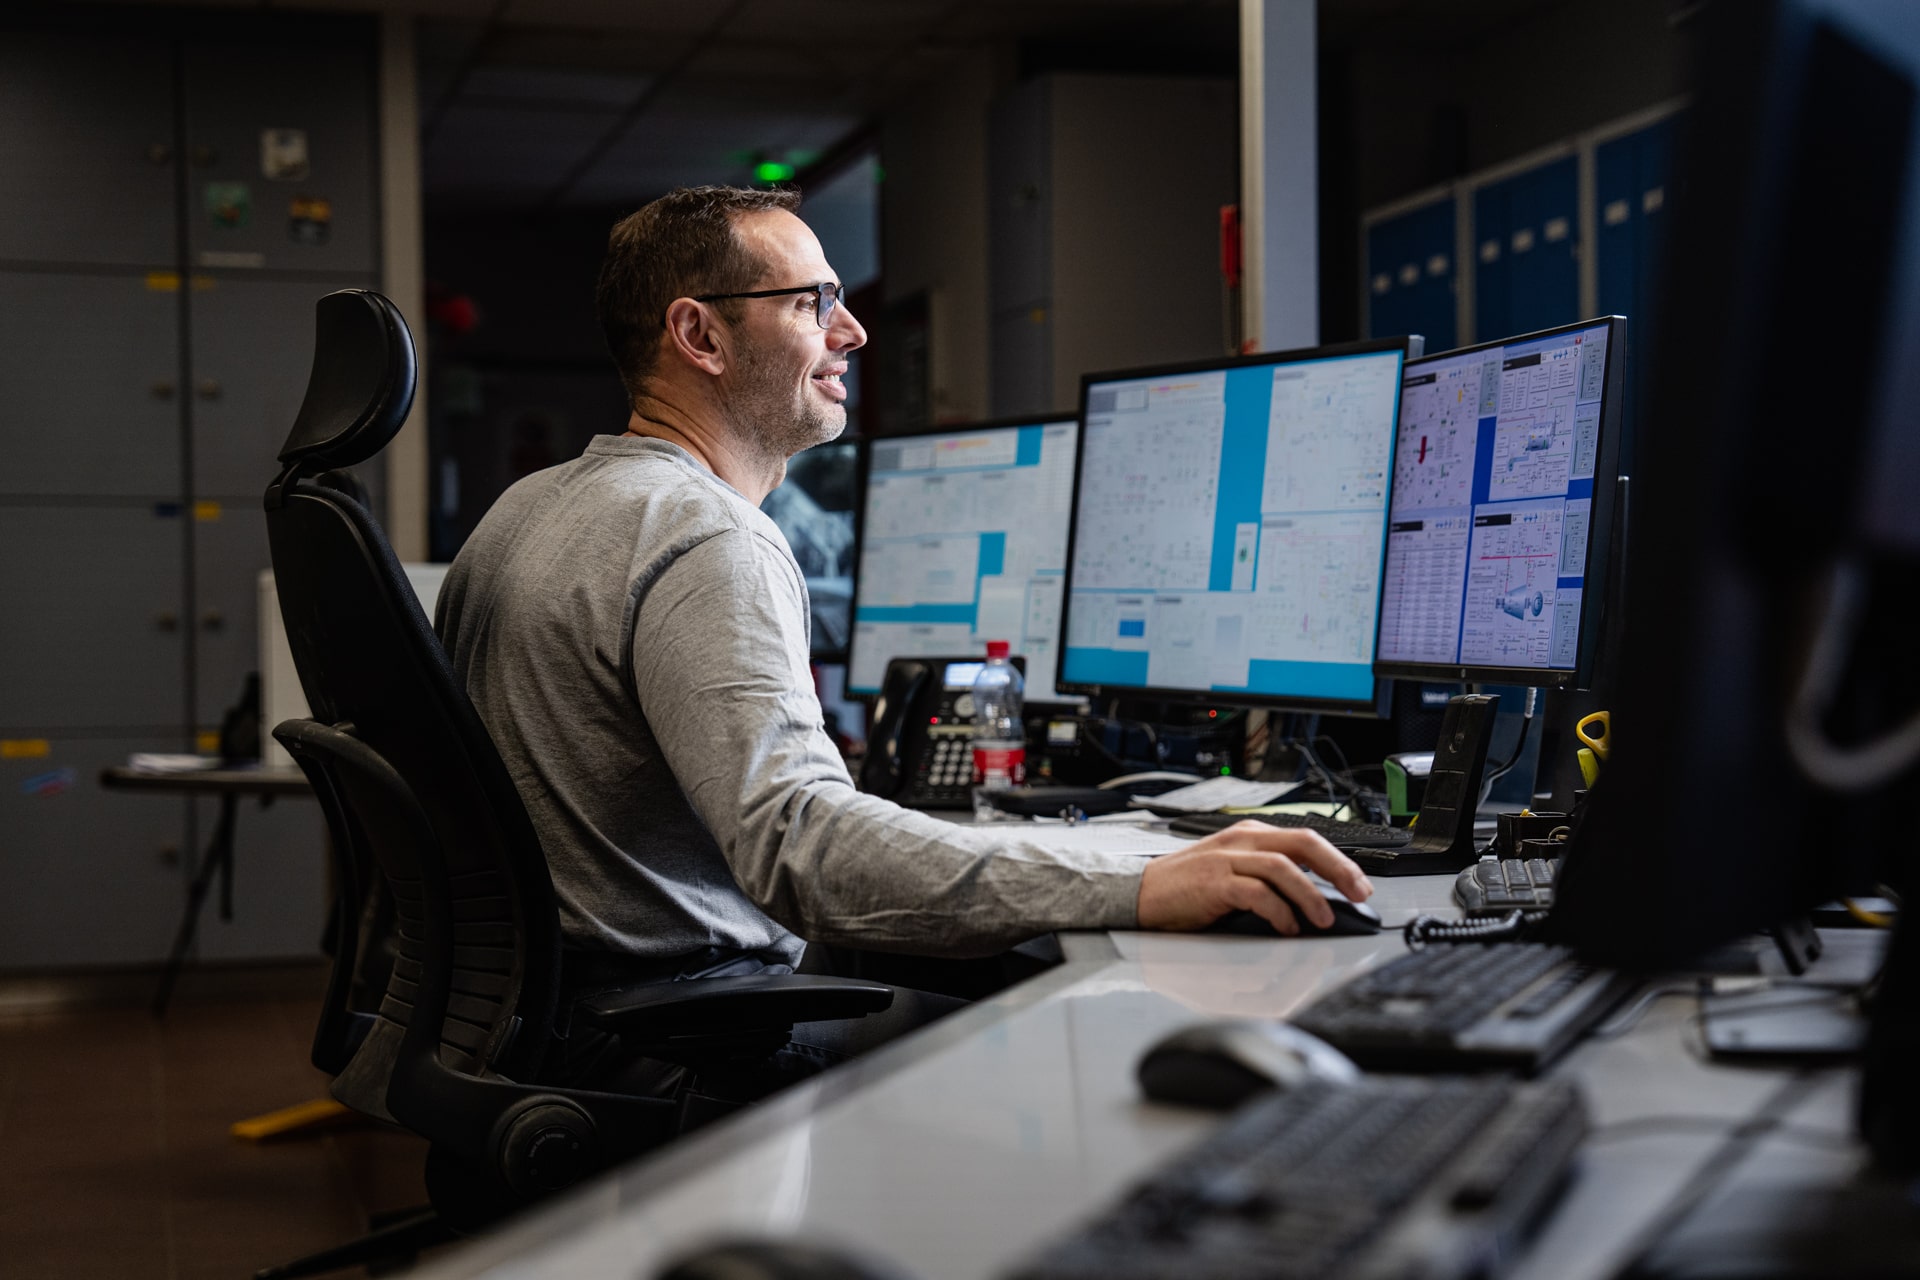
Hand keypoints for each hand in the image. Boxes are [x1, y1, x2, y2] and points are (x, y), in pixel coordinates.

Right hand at [1136, 821, 1373, 935]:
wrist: (1139, 894)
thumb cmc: (1187, 890)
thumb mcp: (1233, 873)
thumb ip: (1268, 878)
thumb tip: (1313, 898)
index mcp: (1250, 836)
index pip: (1306, 839)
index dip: (1339, 861)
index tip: (1360, 884)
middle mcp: (1242, 841)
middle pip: (1304, 843)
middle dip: (1338, 869)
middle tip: (1358, 894)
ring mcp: (1227, 859)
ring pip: (1284, 867)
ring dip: (1310, 895)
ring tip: (1323, 919)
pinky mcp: (1214, 883)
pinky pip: (1257, 892)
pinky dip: (1278, 911)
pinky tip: (1286, 927)